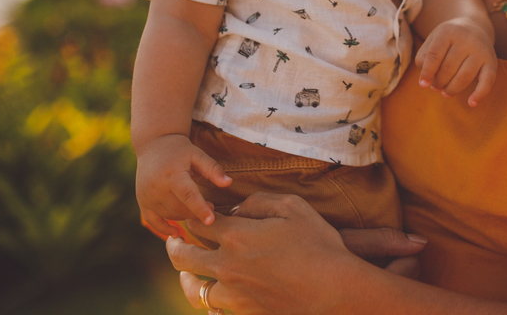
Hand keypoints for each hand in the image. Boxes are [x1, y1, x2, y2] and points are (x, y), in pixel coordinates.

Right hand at [136, 133, 231, 237]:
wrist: (154, 144)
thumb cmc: (180, 149)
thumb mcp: (197, 155)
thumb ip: (213, 169)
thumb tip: (229, 183)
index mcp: (172, 175)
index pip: (188, 196)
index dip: (200, 209)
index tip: (211, 220)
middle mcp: (157, 188)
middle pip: (180, 209)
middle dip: (197, 212)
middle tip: (212, 206)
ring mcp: (147, 196)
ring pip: (170, 215)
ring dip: (185, 216)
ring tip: (197, 207)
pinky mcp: (142, 201)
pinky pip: (153, 221)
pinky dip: (164, 229)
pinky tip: (176, 233)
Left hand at [168, 191, 425, 313]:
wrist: (334, 292)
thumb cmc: (318, 245)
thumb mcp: (293, 208)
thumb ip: (259, 202)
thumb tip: (237, 208)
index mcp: (236, 236)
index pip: (198, 223)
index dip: (191, 217)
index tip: (192, 215)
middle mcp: (226, 266)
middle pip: (184, 257)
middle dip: (175, 246)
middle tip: (172, 242)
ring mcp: (233, 294)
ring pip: (195, 290)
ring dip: (187, 280)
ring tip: (186, 276)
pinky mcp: (243, 314)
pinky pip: (214, 311)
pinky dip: (210, 305)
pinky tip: (213, 300)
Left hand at [414, 16, 496, 105]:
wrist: (475, 26)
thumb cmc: (449, 38)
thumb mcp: (433, 39)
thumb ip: (424, 56)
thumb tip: (426, 80)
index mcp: (447, 31)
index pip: (434, 55)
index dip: (427, 72)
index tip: (423, 85)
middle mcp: (466, 39)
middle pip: (448, 68)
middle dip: (439, 82)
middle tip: (435, 87)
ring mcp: (480, 50)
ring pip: (464, 76)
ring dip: (452, 89)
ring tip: (445, 92)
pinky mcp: (492, 61)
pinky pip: (488, 80)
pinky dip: (480, 94)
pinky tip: (471, 103)